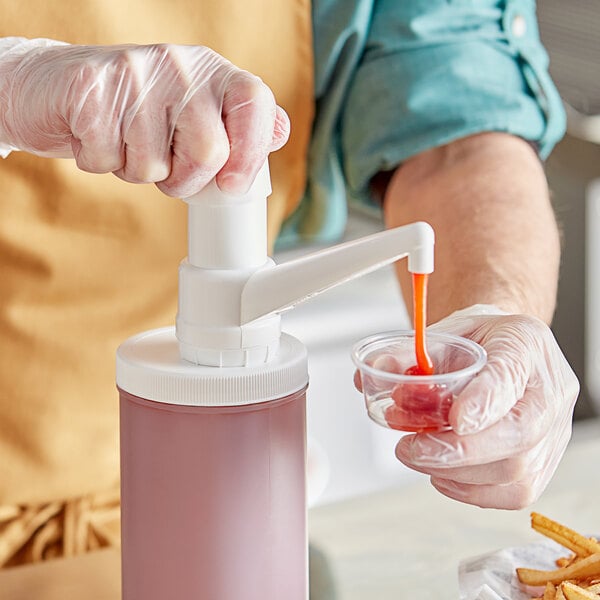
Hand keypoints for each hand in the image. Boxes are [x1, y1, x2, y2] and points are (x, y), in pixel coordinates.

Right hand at [0, 38, 288, 196]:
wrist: (54, 88)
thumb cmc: (134, 114)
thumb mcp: (191, 115)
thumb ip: (235, 128)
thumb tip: (279, 132)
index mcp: (213, 74)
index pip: (255, 103)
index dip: (252, 151)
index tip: (232, 185)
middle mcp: (180, 65)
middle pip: (208, 150)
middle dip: (184, 179)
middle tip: (165, 166)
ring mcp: (134, 73)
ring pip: (154, 166)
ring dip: (136, 171)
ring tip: (124, 141)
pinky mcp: (91, 89)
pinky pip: (108, 162)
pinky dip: (100, 164)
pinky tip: (96, 136)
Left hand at [394, 305, 579, 508]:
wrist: (503, 352)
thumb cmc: (477, 342)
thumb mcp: (442, 332)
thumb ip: (409, 352)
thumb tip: (377, 370)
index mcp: (525, 343)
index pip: (511, 374)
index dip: (485, 401)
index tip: (455, 421)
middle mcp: (551, 389)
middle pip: (520, 433)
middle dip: (459, 451)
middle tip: (410, 449)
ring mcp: (554, 431)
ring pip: (516, 471)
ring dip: (456, 472)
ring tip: (417, 454)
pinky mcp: (544, 463)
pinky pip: (514, 493)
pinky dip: (470, 489)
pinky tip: (441, 473)